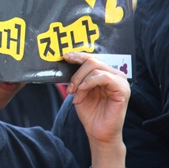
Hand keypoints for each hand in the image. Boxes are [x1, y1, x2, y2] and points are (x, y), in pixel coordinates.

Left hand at [64, 52, 128, 166]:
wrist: (98, 132)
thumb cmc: (90, 112)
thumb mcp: (80, 90)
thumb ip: (77, 77)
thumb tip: (66, 61)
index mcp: (105, 74)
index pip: (91, 58)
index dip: (77, 56)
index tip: (65, 57)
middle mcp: (114, 75)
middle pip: (92, 61)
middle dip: (76, 74)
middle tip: (69, 88)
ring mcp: (120, 81)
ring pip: (95, 68)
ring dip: (80, 81)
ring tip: (76, 94)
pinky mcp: (123, 90)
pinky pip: (103, 77)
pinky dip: (89, 82)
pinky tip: (83, 90)